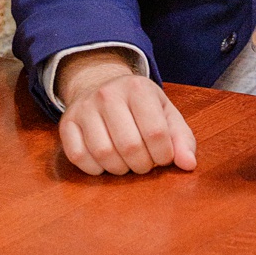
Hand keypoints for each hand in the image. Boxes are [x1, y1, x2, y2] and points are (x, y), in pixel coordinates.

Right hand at [56, 51, 198, 175]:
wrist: (101, 85)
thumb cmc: (139, 105)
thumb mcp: (166, 113)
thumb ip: (182, 138)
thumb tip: (189, 165)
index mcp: (139, 88)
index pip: (156, 132)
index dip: (163, 154)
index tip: (164, 158)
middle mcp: (108, 95)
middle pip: (129, 145)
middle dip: (142, 164)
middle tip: (146, 164)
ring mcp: (84, 109)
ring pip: (103, 153)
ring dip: (120, 169)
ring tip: (128, 164)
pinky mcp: (65, 124)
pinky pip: (78, 157)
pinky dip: (95, 169)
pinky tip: (106, 164)